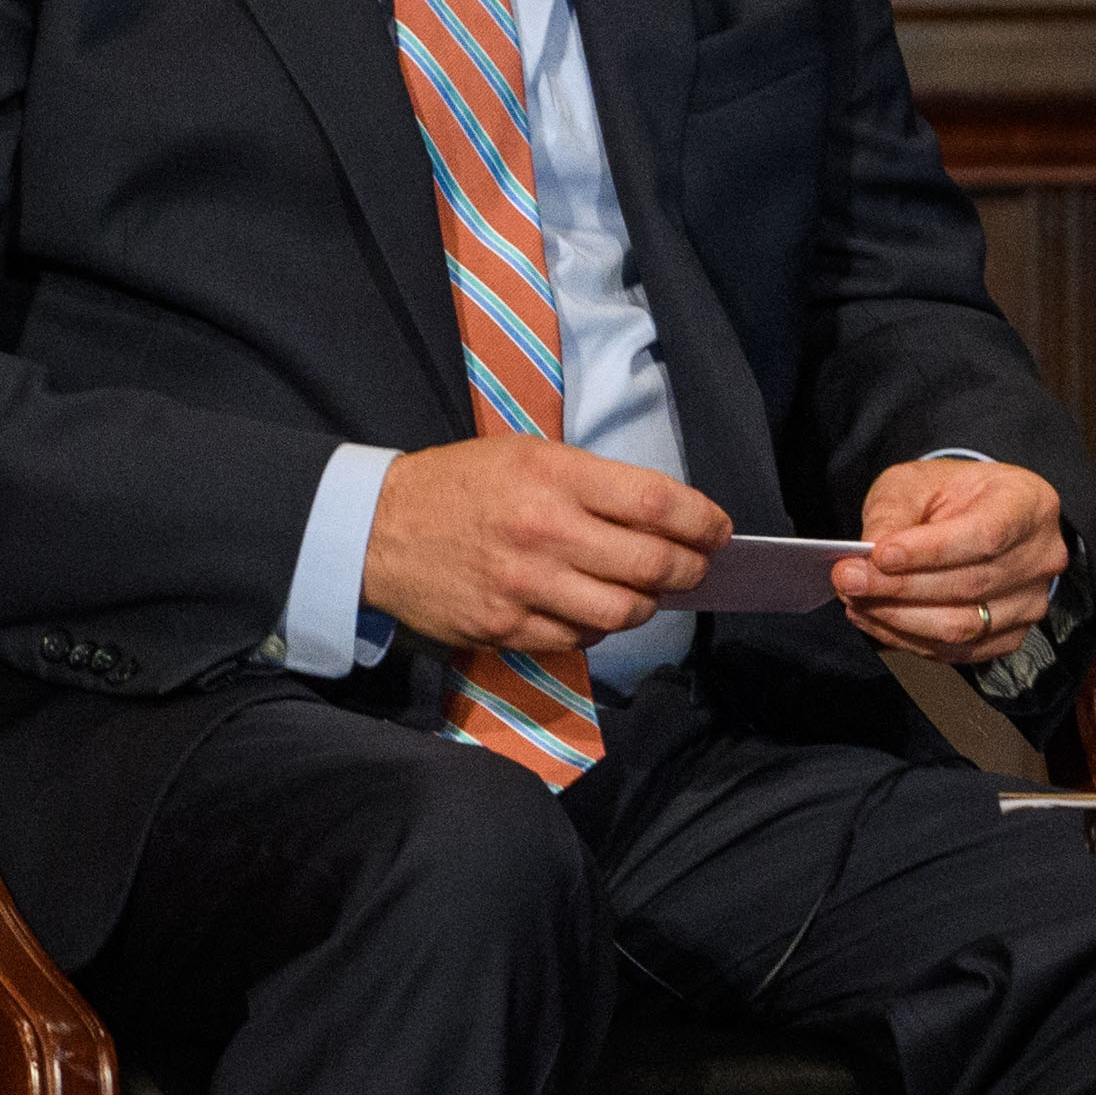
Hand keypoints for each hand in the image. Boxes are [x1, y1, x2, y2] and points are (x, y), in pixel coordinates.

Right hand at [363, 436, 727, 656]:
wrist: (376, 529)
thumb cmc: (462, 484)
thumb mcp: (529, 455)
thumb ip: (595, 483)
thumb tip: (666, 517)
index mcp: (555, 477)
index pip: (657, 503)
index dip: (702, 521)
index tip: (719, 530)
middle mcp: (544, 531)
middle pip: (651, 565)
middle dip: (689, 570)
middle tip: (694, 568)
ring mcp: (524, 586)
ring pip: (623, 612)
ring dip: (647, 605)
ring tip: (643, 592)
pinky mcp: (504, 628)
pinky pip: (579, 639)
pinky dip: (597, 627)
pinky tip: (590, 609)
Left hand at [837, 456, 1069, 661]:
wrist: (977, 518)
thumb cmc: (951, 496)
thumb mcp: (917, 482)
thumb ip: (894, 512)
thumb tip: (871, 553)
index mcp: (1030, 505)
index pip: (986, 535)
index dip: (931, 551)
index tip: (879, 555)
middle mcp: (1043, 557)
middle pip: (971, 584)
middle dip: (899, 587)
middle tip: (848, 579)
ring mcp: (1032, 602)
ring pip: (962, 626)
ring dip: (898, 619)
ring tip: (855, 600)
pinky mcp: (1011, 636)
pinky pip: (958, 651)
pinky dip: (910, 641)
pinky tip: (877, 621)